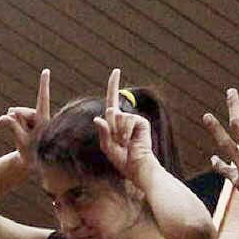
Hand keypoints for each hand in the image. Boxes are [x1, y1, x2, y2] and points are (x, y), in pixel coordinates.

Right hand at [0, 69, 52, 169]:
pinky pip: (14, 117)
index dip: (43, 84)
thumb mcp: (21, 142)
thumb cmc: (31, 154)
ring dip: (15, 124)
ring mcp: (34, 118)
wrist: (32, 162)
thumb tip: (3, 117)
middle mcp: (39, 116)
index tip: (46, 70)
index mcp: (43, 119)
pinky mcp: (28, 120)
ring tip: (24, 139)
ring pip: (15, 114)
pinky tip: (21, 135)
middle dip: (15, 121)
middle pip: (19, 111)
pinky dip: (13, 124)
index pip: (42, 99)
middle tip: (22, 137)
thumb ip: (13, 128)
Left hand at [93, 68, 156, 182]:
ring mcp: (134, 119)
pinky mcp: (141, 122)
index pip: (113, 100)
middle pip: (111, 111)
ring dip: (118, 132)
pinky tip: (130, 140)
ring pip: (117, 117)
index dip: (113, 85)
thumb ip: (103, 132)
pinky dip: (125, 131)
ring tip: (125, 143)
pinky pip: (126, 120)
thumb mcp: (107, 146)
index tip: (116, 70)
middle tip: (120, 143)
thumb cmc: (123, 160)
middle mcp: (125, 118)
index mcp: (116, 123)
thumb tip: (98, 118)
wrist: (138, 167)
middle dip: (111, 129)